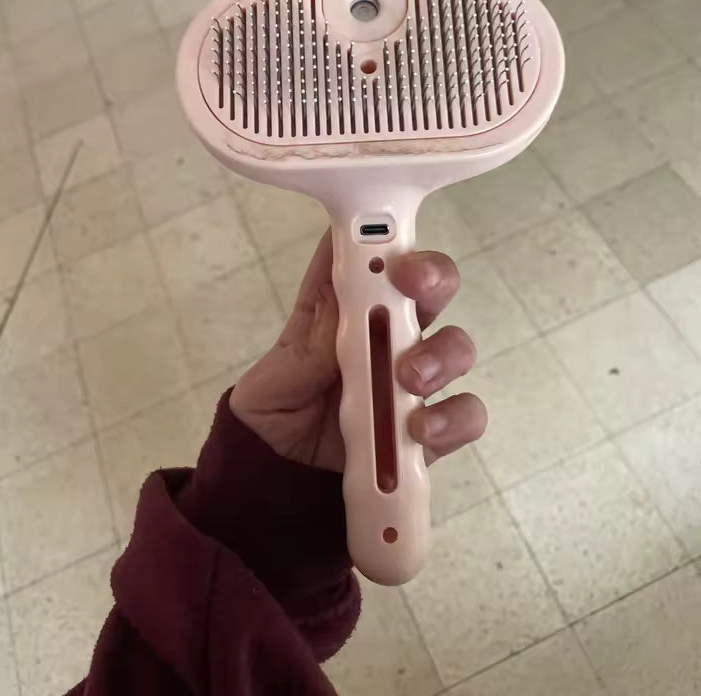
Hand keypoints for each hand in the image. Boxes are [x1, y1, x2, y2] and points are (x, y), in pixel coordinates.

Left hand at [230, 230, 486, 471]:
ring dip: (441, 353)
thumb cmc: (270, 424)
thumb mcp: (274, 382)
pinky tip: (420, 432)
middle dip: (431, 276)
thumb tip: (346, 290)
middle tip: (414, 285)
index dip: (380, 237)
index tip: (382, 237)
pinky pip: (464, 414)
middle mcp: (383, 337)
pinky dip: (452, 418)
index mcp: (339, 313)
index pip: (367, 260)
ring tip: (408, 378)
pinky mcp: (430, 431)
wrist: (279, 496)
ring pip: (454, 346)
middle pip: (428, 288)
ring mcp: (411, 383)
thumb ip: (312, 344)